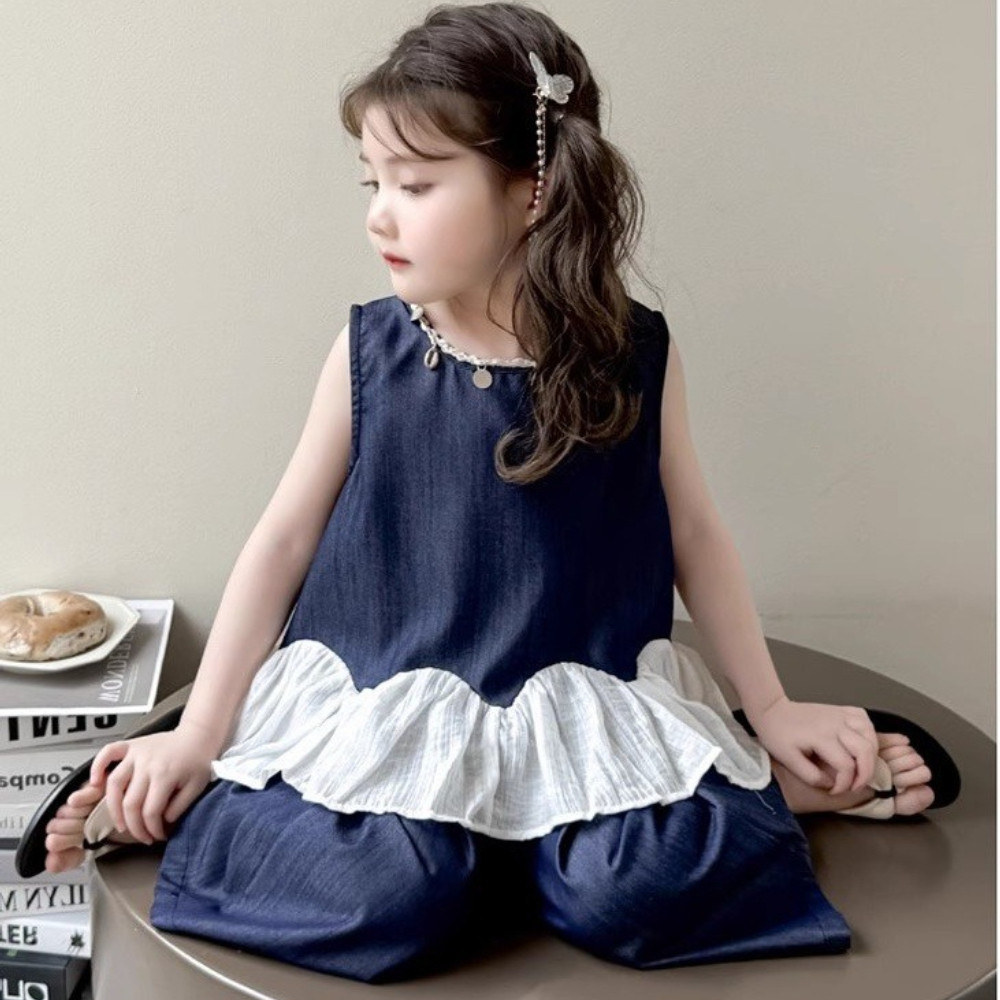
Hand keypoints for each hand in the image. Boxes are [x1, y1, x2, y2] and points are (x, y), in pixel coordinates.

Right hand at [89, 729, 215, 843]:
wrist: (199, 734)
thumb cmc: (198, 759)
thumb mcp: (197, 787)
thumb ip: (180, 807)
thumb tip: (162, 821)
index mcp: (165, 775)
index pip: (150, 812)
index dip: (152, 829)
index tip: (157, 836)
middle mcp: (147, 764)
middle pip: (130, 803)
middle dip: (134, 827)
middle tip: (141, 836)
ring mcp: (137, 753)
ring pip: (114, 784)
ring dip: (113, 808)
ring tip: (121, 823)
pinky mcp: (131, 745)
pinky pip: (108, 752)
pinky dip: (97, 766)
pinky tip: (94, 782)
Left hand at [746, 697, 879, 795]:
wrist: (772, 711)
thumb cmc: (777, 735)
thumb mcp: (788, 760)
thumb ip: (811, 776)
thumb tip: (831, 785)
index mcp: (820, 737)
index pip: (846, 766)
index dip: (845, 785)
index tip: (835, 790)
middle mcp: (835, 724)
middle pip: (865, 751)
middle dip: (866, 774)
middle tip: (855, 786)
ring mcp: (840, 715)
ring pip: (870, 734)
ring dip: (872, 755)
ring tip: (862, 768)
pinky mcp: (841, 710)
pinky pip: (865, 719)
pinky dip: (869, 733)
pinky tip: (863, 744)